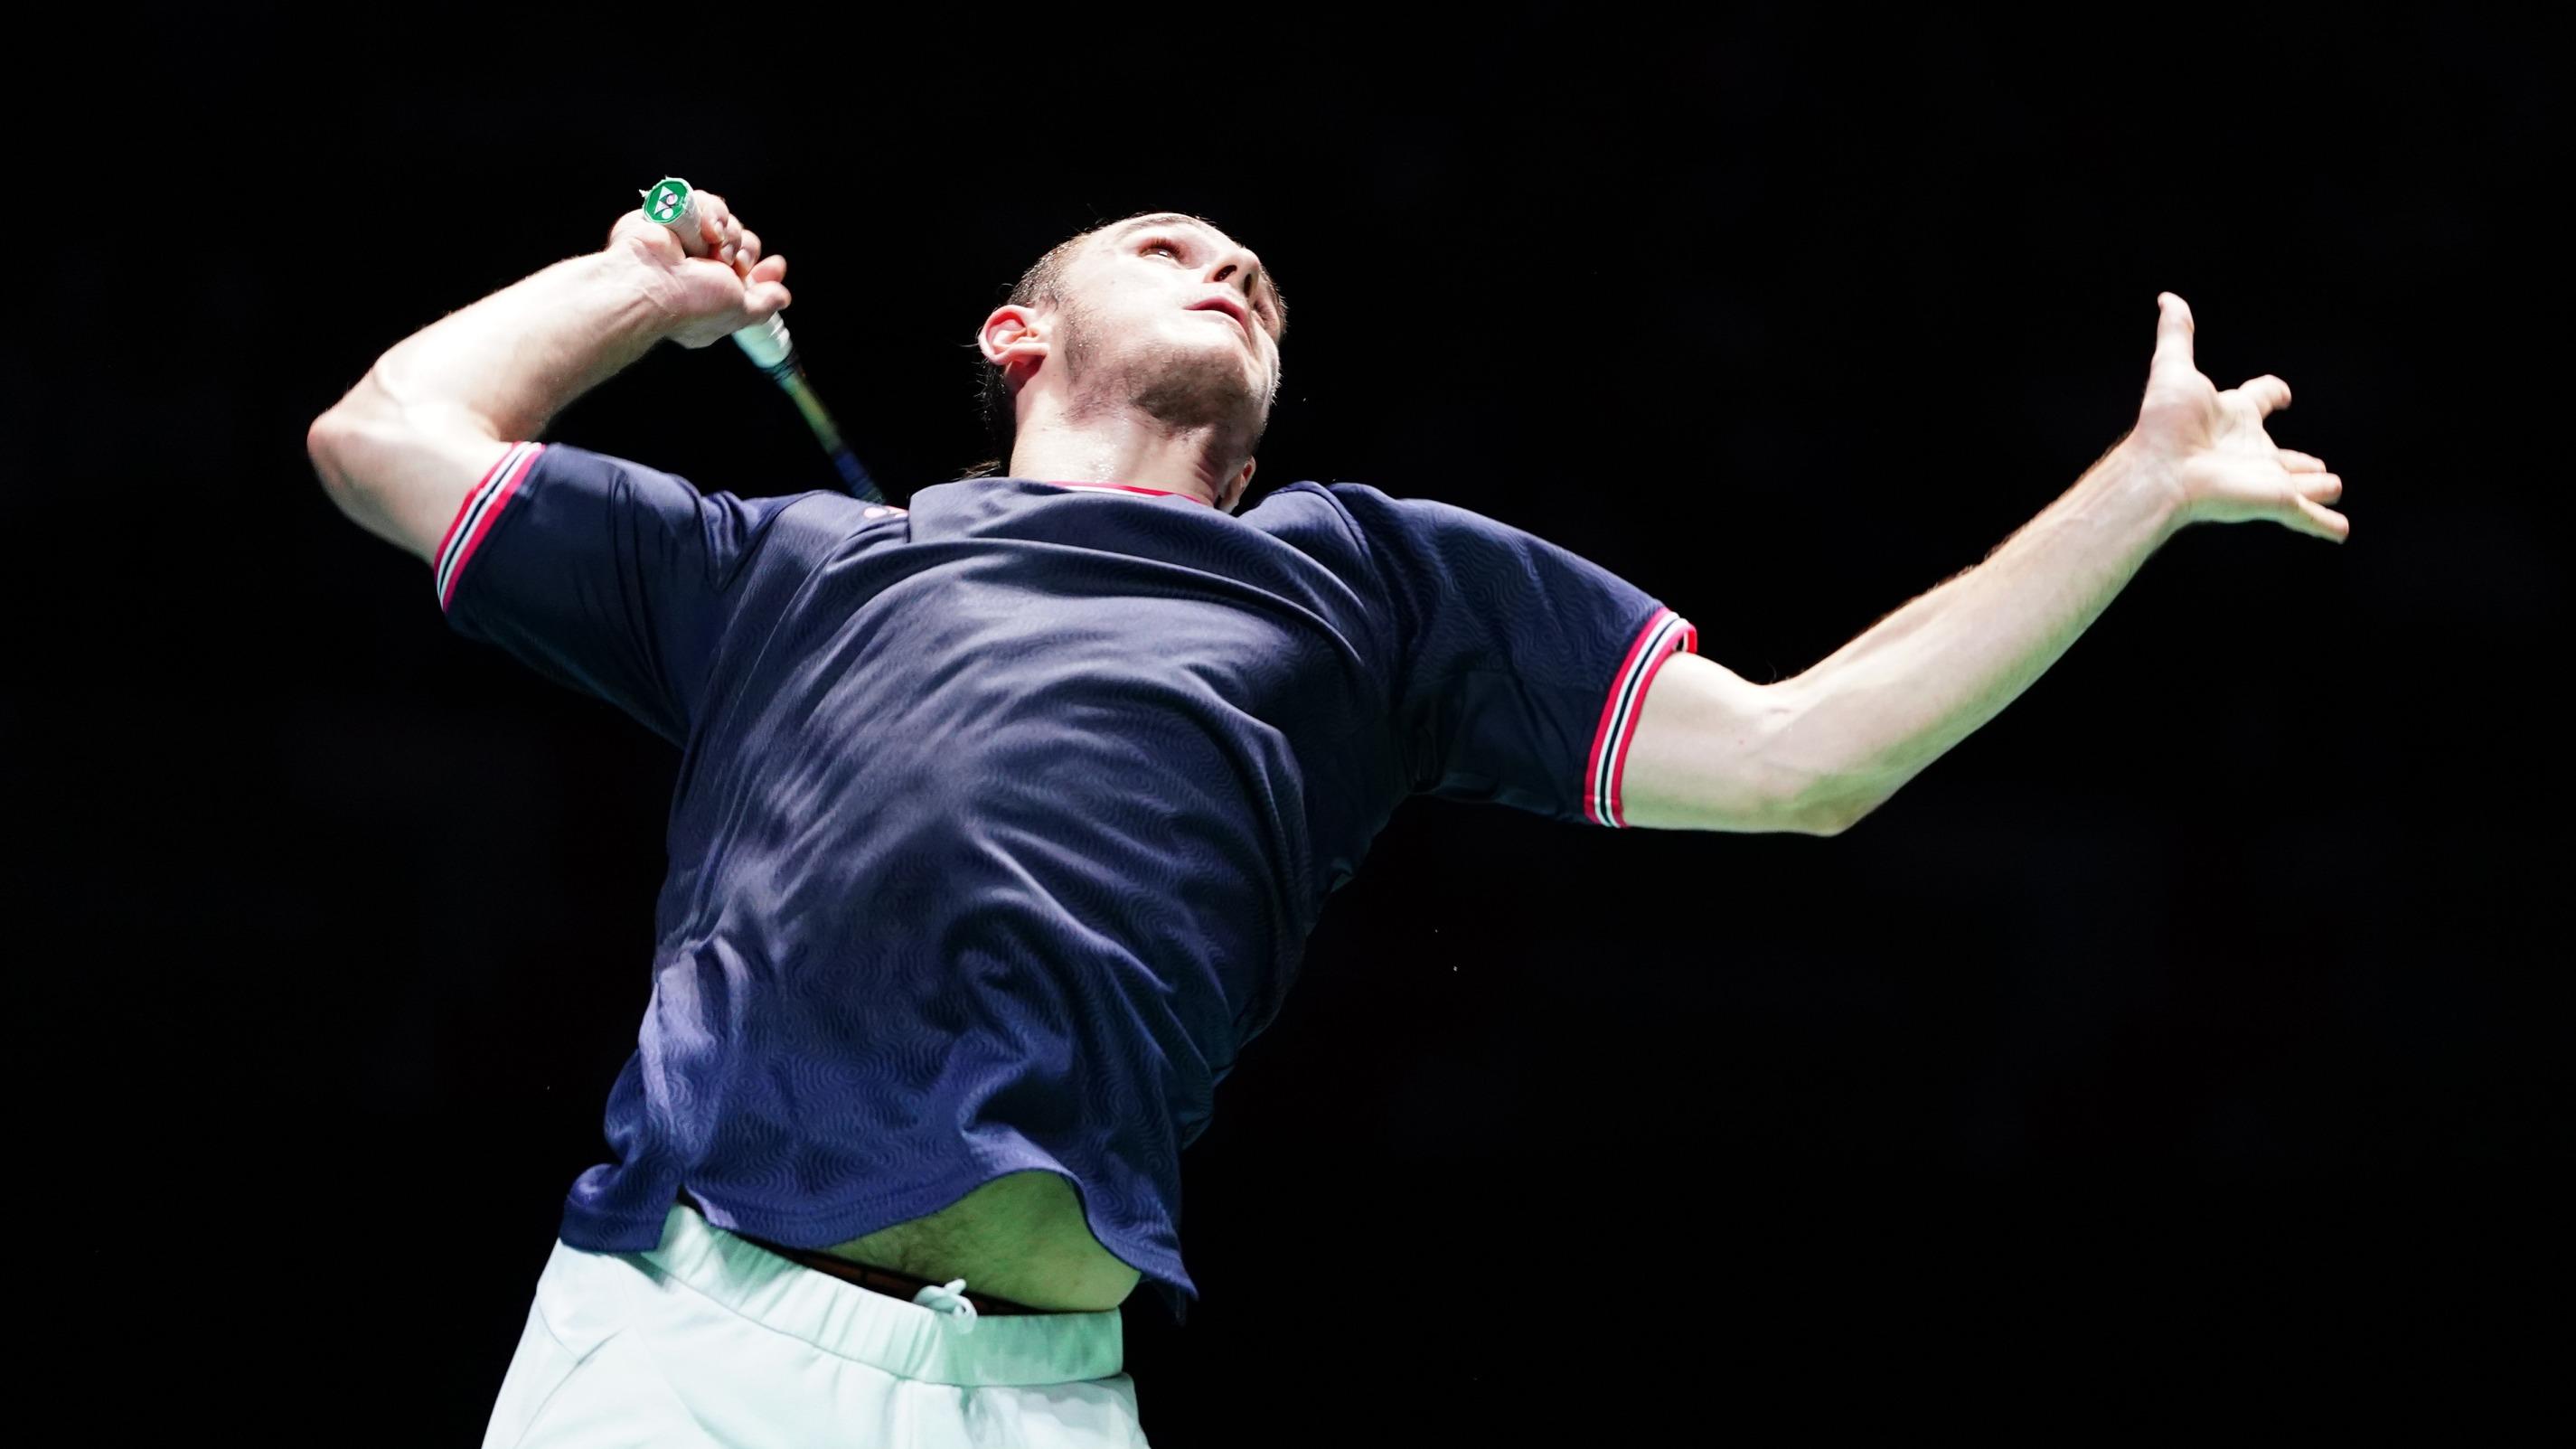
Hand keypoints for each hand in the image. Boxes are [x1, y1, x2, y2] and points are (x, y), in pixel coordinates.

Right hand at [603, 189, 792, 348]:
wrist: (647, 281)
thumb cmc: (689, 303)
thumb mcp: (738, 312)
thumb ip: (763, 305)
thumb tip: (783, 297)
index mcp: (714, 289)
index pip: (748, 271)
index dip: (765, 269)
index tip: (775, 265)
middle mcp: (700, 263)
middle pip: (742, 240)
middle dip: (744, 248)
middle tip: (730, 261)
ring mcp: (686, 238)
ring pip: (726, 219)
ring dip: (726, 230)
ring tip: (711, 244)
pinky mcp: (671, 214)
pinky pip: (704, 201)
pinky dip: (708, 211)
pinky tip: (702, 228)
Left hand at [2121, 293, 2349, 543]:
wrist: (2163, 471)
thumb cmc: (2165, 424)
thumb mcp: (2174, 369)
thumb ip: (2177, 334)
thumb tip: (2168, 297)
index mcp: (2233, 417)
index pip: (2258, 399)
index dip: (2270, 392)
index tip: (2280, 392)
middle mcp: (2250, 449)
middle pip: (2281, 454)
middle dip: (2299, 459)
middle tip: (2316, 465)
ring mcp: (2264, 478)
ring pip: (2299, 484)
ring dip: (2317, 487)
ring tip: (2332, 486)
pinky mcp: (2276, 501)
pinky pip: (2309, 516)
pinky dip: (2326, 523)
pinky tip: (2340, 532)